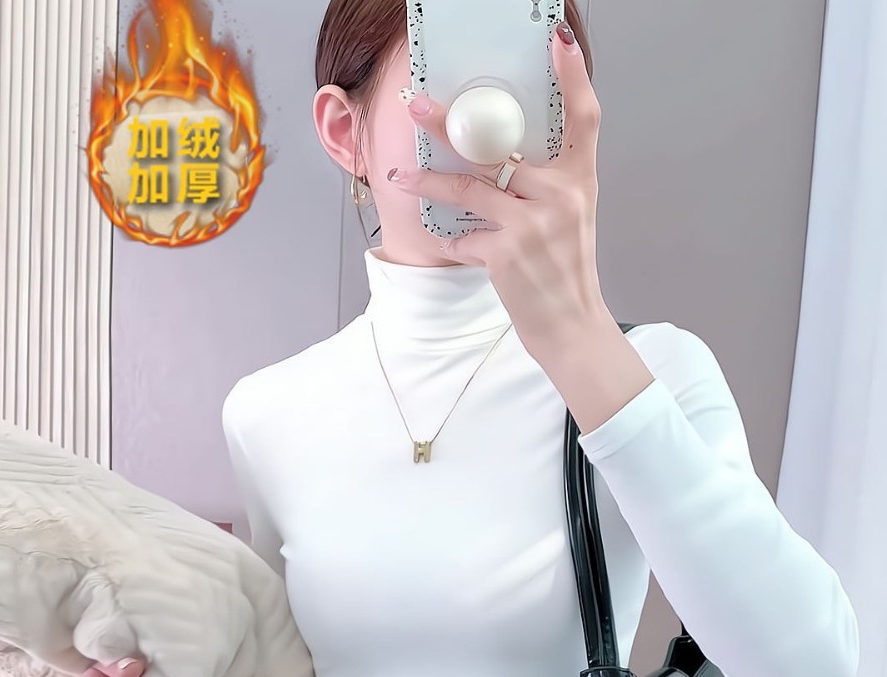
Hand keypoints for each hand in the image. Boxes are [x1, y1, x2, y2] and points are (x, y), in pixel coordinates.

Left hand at [387, 22, 619, 362]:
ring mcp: (533, 224)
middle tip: (417, 106)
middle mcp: (561, 195)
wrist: (571, 325)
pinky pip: (463, 236)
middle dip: (449, 125)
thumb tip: (500, 157)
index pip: (585, 117)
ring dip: (429, 181)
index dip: (573, 77)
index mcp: (580, 181)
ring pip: (468, 186)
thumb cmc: (565, 270)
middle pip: (497, 146)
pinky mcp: (506, 253)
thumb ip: (545, 183)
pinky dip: (451, 240)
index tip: (556, 41)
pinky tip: (450, 243)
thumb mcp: (570, 217)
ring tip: (401, 175)